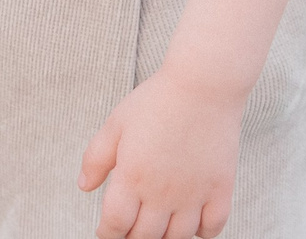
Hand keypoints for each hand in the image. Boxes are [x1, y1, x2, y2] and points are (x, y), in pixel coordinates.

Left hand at [79, 67, 243, 238]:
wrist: (203, 83)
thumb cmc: (157, 99)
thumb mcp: (117, 123)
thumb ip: (96, 158)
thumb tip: (85, 187)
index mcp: (132, 177)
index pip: (114, 226)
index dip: (107, 233)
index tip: (108, 229)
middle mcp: (162, 192)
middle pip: (144, 238)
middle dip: (133, 237)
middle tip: (133, 226)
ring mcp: (193, 193)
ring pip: (177, 238)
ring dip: (165, 237)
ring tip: (160, 225)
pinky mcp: (220, 188)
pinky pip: (212, 228)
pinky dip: (202, 232)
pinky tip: (193, 221)